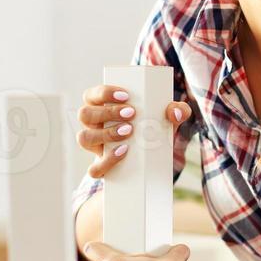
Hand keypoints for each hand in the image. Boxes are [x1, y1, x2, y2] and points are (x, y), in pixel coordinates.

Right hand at [77, 84, 194, 179]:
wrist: (153, 164)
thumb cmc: (153, 132)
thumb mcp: (166, 120)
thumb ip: (176, 110)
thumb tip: (175, 111)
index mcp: (101, 108)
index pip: (92, 95)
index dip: (104, 92)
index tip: (126, 95)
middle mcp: (92, 126)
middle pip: (85, 114)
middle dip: (107, 112)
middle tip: (132, 113)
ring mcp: (94, 147)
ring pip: (84, 138)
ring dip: (105, 133)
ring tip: (129, 131)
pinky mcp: (100, 168)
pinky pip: (93, 168)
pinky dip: (107, 160)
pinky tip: (124, 152)